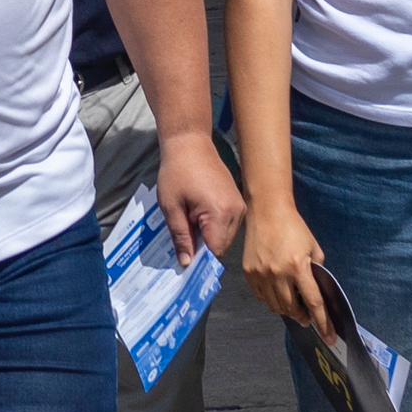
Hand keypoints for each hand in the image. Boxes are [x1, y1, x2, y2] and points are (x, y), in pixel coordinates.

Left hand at [155, 133, 243, 262]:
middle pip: (221, 246)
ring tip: (189, 228)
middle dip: (203, 250)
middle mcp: (236, 212)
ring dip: (208, 239)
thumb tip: (186, 263)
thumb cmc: (176, 173)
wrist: (190, 144)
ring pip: (225, 237)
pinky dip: (213, 228)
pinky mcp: (238, 202)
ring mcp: (240, 207)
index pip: (215, 251)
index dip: (200, 262)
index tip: (185, 268)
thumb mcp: (171, 207)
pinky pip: (228, 226)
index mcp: (220, 213)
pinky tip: (197, 220)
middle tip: (182, 247)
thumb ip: (181, 237)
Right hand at [240, 193, 326, 326]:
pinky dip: (272, 301)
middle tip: (308, 318)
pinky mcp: (249, 273)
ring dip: (287, 311)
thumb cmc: (294, 228)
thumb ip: (316, 270)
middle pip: (292, 308)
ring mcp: (261, 275)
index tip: (329, 337)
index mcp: (298, 267)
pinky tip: (278, 295)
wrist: (267, 212)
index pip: (313, 302)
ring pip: (276, 306)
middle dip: (303, 317)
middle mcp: (278, 274)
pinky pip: (262, 298)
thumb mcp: (313, 248)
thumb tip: (315, 291)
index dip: (323, 322)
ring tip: (293, 307)